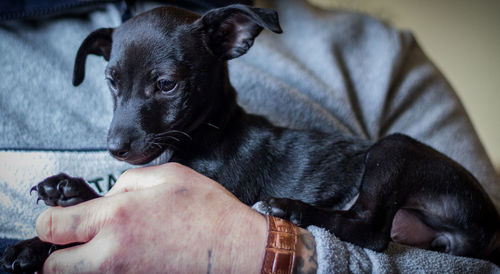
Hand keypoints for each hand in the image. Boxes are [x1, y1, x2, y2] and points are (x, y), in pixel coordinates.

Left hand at [36, 163, 266, 272]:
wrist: (237, 250)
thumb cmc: (209, 212)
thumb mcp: (169, 176)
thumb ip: (127, 181)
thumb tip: (110, 195)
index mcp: (117, 216)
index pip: (51, 227)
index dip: (50, 221)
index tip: (61, 219)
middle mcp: (112, 254)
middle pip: (53, 267)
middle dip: (60, 253)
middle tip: (79, 240)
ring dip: (83, 265)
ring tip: (108, 249)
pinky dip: (109, 271)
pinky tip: (131, 257)